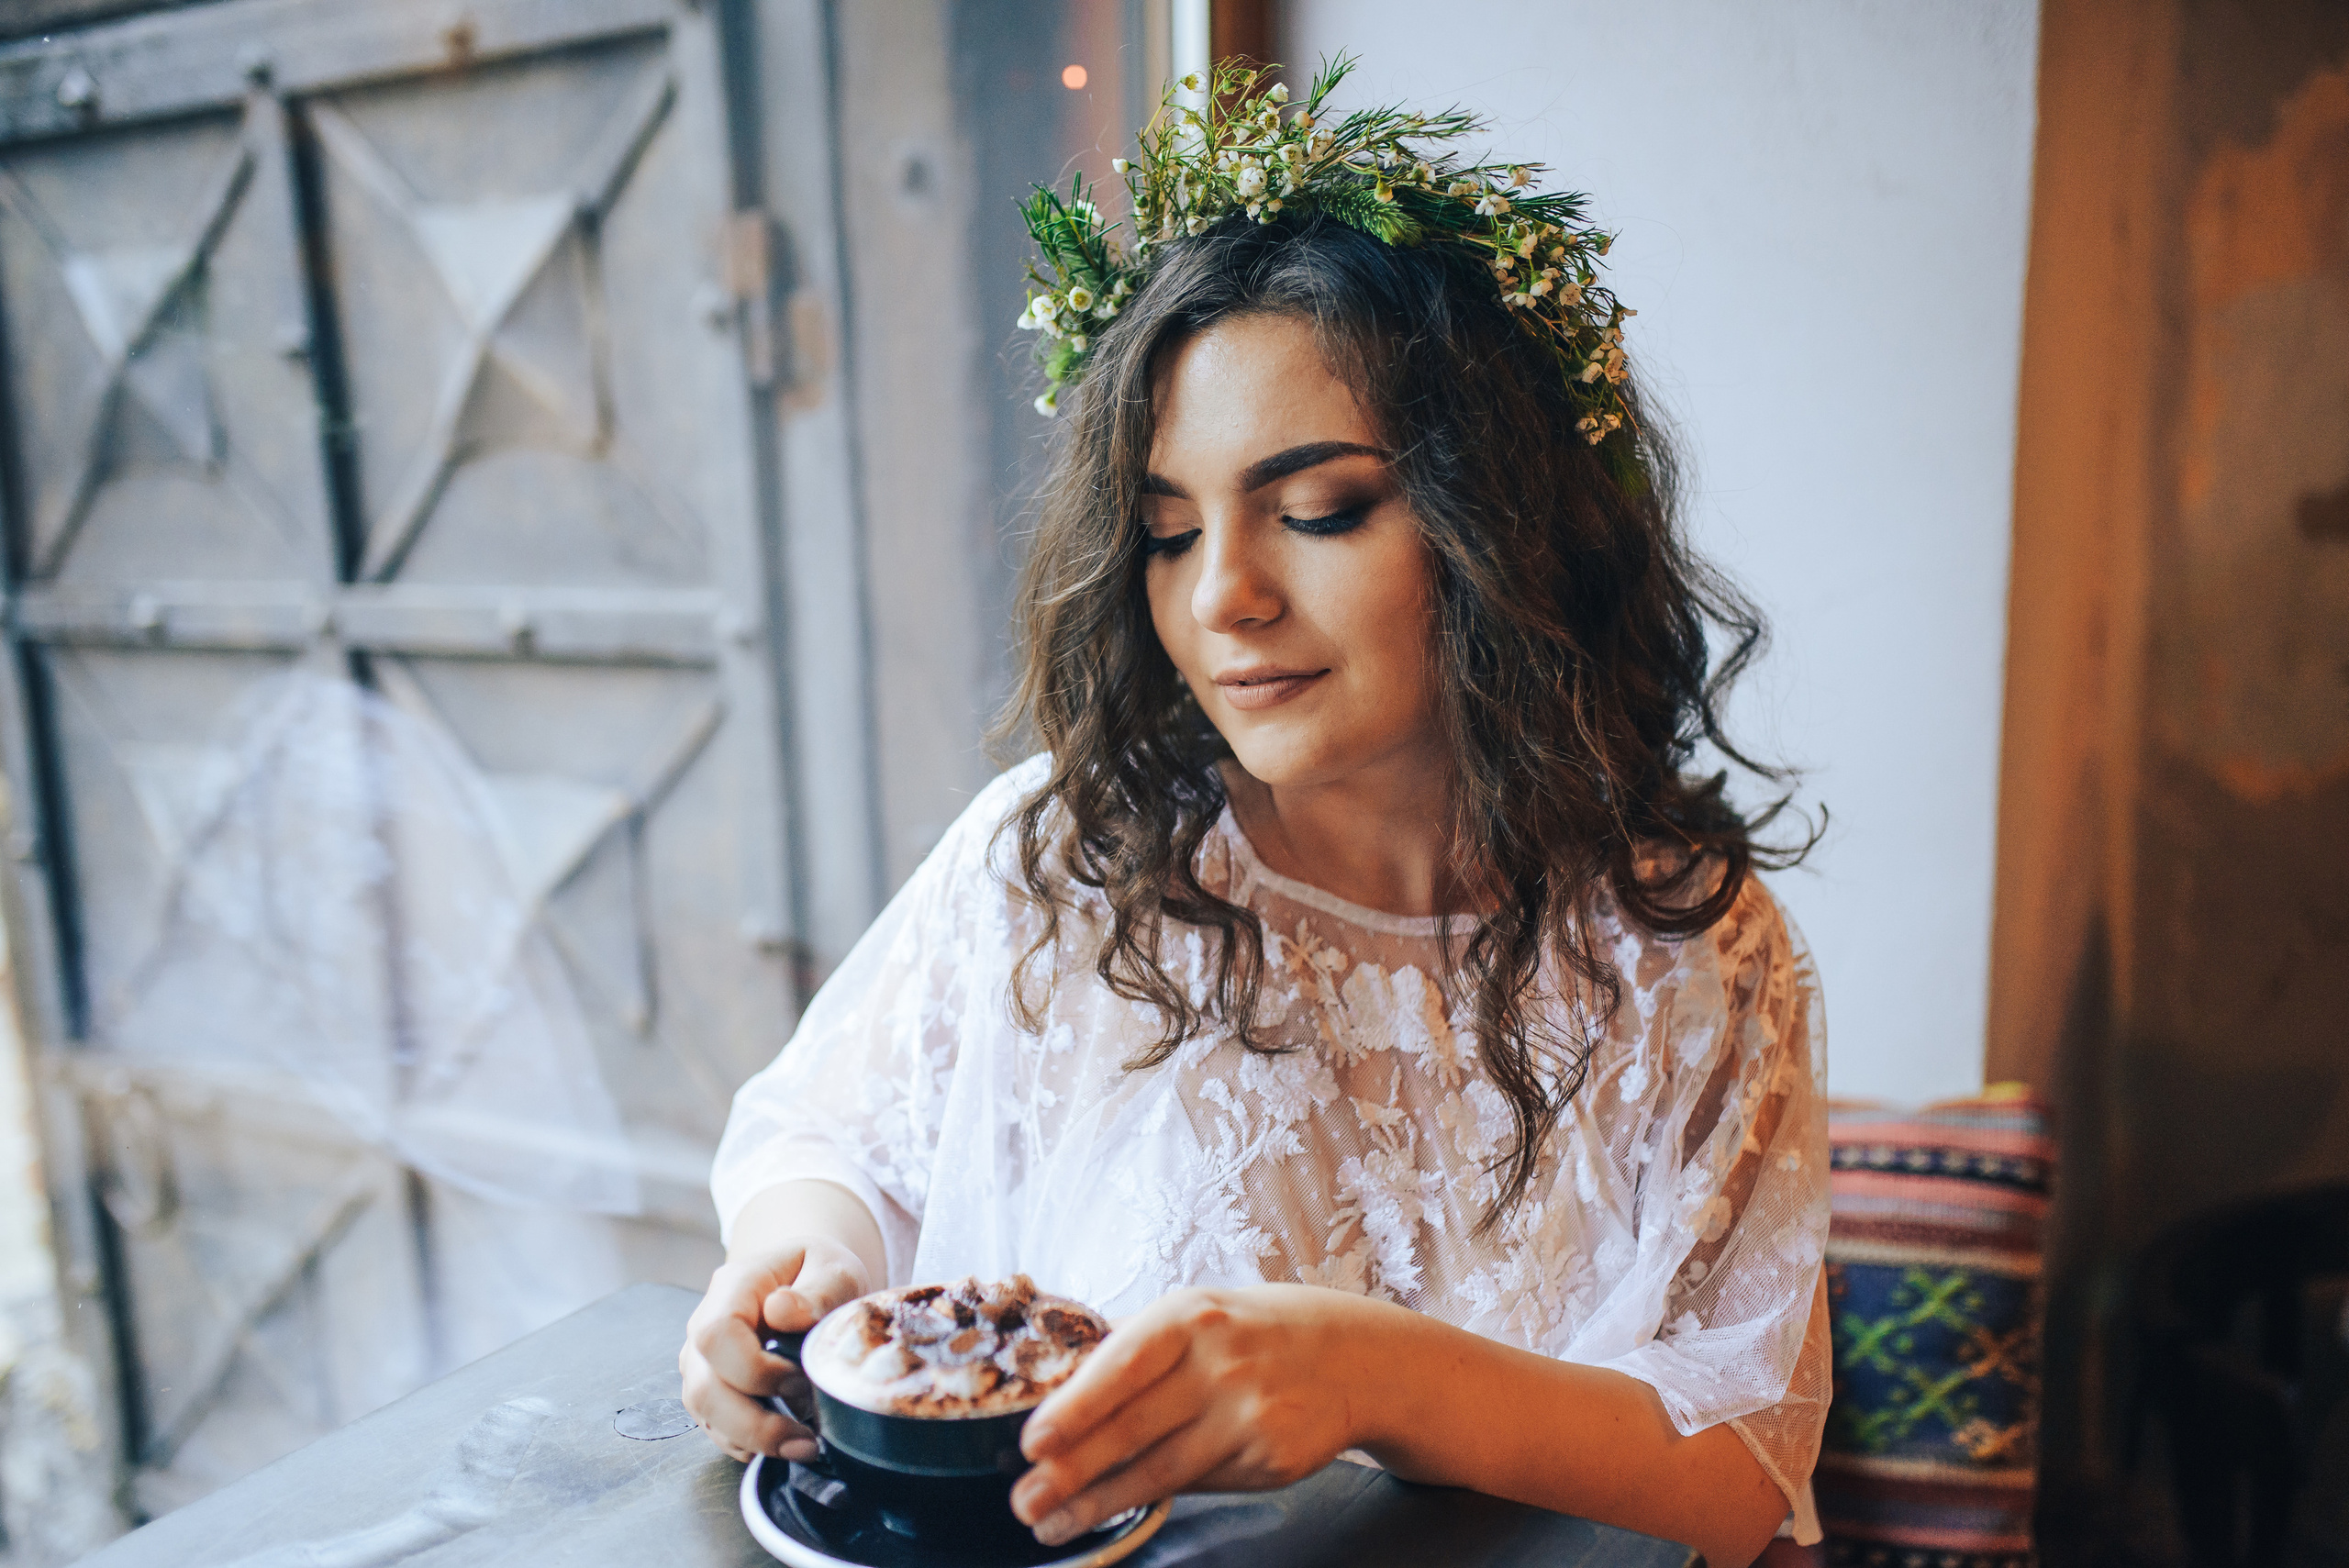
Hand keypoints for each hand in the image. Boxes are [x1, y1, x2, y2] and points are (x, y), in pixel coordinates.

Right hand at [679, 1236, 870, 1461]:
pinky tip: (785, 1444)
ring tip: (803, 1447)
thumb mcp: (835, 1271)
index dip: (754, 1369)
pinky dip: (748, 1444)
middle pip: (704, 1387)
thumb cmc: (821, 1274)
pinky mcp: (712, 1389)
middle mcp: (704, 1325)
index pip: (717, 1334)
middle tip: (807, 1440)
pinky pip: (716, 1428)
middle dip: (754, 1423)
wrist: (809, 1280)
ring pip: (705, 1413)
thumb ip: (816, 1291)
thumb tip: (782, 1311)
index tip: (800, 1379)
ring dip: (752, 1440)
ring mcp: (702, 1361)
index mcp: (733, 1287)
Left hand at [1011, 1284, 1390, 1546]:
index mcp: (1190, 1316)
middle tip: (1024, 1500)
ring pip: (1161, 1469)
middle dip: (1071, 1471)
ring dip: (1099, 1502)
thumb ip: (1137, 1355)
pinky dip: (1153, 1499)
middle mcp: (1221, 1362)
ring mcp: (1250, 1412)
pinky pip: (1199, 1482)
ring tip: (1051, 1522)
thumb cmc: (1249, 1334)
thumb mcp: (1196, 1319)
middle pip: (1134, 1427)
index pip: (1123, 1364)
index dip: (1076, 1406)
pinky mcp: (1272, 1455)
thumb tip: (1058, 1404)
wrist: (1351, 1355)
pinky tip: (1116, 1509)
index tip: (1033, 1442)